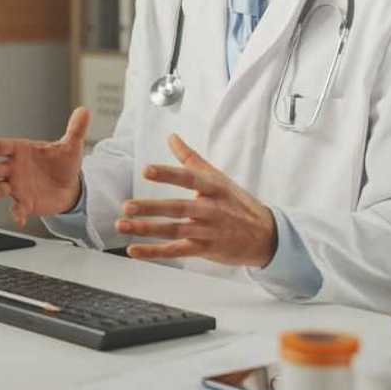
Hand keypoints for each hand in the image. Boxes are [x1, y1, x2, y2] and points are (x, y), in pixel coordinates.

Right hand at [0, 108, 90, 226]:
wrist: (69, 186)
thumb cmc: (63, 163)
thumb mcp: (71, 146)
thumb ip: (75, 129)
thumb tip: (84, 111)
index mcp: (20, 151)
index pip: (0, 147)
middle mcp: (13, 168)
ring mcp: (16, 186)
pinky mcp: (24, 202)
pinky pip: (16, 208)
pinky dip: (16, 214)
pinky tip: (18, 218)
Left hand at [117, 134, 276, 267]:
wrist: (268, 236)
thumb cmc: (238, 204)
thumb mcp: (219, 178)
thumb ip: (191, 159)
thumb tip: (172, 137)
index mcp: (214, 188)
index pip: (189, 178)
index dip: (168, 174)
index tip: (146, 170)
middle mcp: (211, 209)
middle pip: (178, 208)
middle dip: (151, 208)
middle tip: (126, 206)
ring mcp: (208, 231)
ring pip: (175, 230)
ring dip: (147, 229)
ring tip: (122, 225)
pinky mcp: (206, 249)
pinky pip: (177, 251)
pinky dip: (154, 252)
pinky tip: (134, 250)